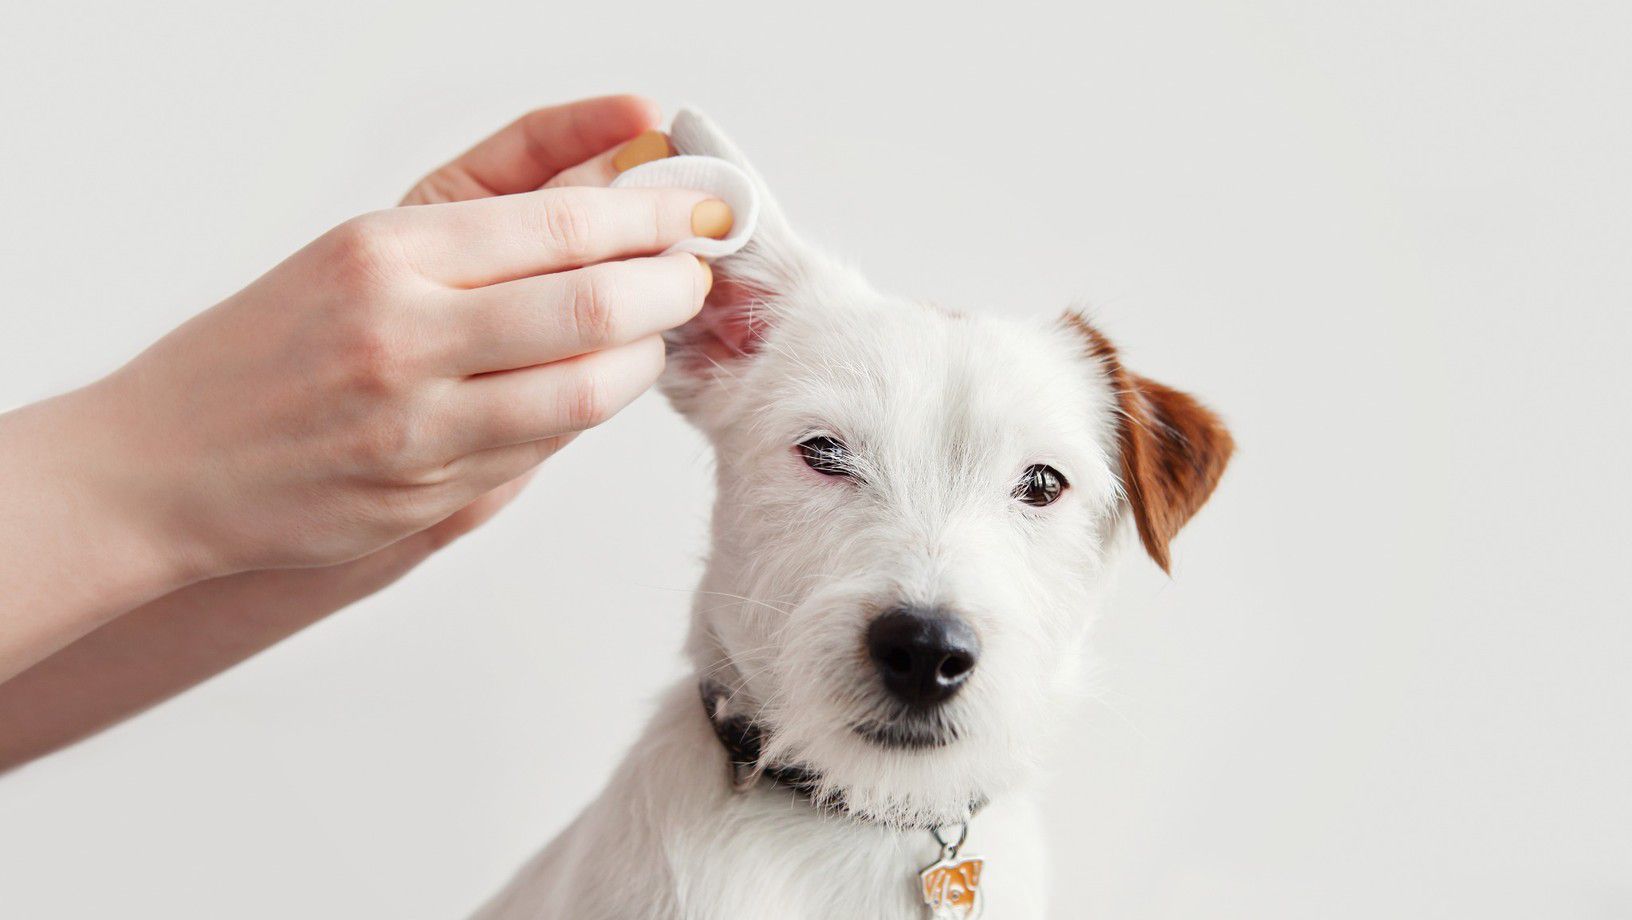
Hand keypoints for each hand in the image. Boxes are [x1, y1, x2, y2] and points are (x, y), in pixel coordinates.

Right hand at [82, 104, 721, 582]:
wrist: (166, 464)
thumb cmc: (274, 341)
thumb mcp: (369, 242)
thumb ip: (501, 198)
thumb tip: (624, 157)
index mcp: (386, 250)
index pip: (561, 221)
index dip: (653, 215)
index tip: (699, 208)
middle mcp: (402, 334)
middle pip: (592, 304)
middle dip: (672, 288)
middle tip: (695, 276)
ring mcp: (417, 426)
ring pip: (586, 391)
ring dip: (644, 360)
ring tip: (652, 336)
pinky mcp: (428, 497)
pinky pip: (546, 451)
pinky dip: (586, 413)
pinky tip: (591, 385)